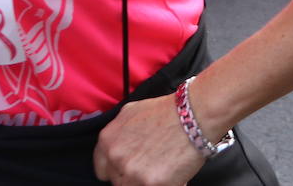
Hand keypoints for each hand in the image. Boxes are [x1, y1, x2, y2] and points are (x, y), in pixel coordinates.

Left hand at [92, 93, 208, 185]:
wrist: (191, 117)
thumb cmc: (164, 112)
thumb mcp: (129, 113)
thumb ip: (117, 133)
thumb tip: (117, 144)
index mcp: (107, 141)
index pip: (101, 170)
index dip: (115, 170)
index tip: (125, 171)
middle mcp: (116, 158)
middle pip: (118, 181)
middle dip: (131, 177)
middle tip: (147, 168)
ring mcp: (133, 172)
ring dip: (144, 183)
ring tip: (160, 171)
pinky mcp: (152, 184)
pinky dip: (165, 185)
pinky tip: (172, 175)